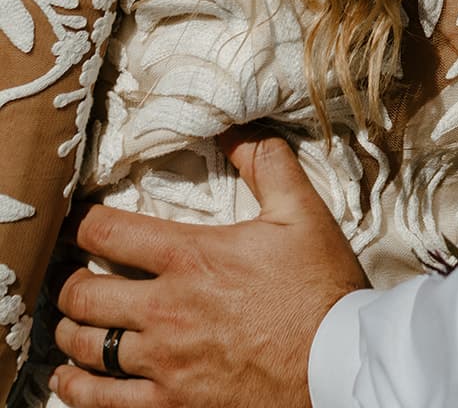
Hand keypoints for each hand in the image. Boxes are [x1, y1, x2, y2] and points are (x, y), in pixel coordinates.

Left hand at [51, 130, 368, 407]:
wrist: (337, 364)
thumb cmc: (319, 288)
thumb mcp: (301, 211)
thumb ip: (265, 162)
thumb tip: (235, 127)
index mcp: (190, 256)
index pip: (107, 231)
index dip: (81, 223)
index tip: (76, 223)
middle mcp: (165, 309)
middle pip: (83, 295)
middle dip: (69, 283)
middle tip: (71, 276)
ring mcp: (164, 362)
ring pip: (86, 348)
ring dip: (69, 333)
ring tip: (69, 325)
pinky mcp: (171, 404)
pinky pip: (102, 401)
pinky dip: (77, 388)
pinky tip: (71, 379)